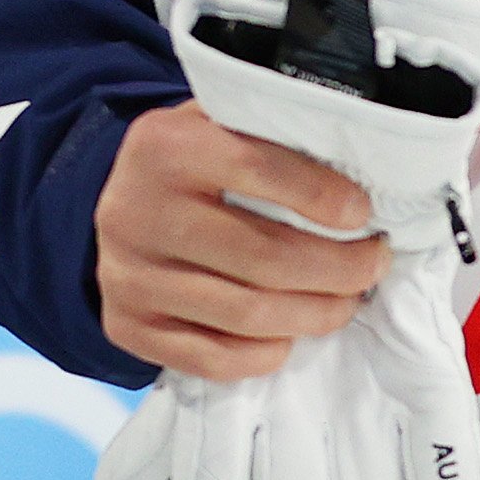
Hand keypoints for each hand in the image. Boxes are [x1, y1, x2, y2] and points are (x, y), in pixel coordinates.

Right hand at [95, 99, 383, 379]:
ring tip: (347, 301)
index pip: (258, 168)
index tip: (364, 214)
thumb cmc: (185, 161)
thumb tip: (356, 163)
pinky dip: (264, 353)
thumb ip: (267, 131)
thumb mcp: (212, 122)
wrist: (105, 202)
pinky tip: (291, 334)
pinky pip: (212, 358)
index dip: (321, 196)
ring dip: (314, 315)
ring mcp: (129, 276)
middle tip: (374, 265)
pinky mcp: (127, 326)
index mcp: (164, 147)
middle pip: (262, 257)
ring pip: (245, 314)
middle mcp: (137, 211)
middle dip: (338, 268)